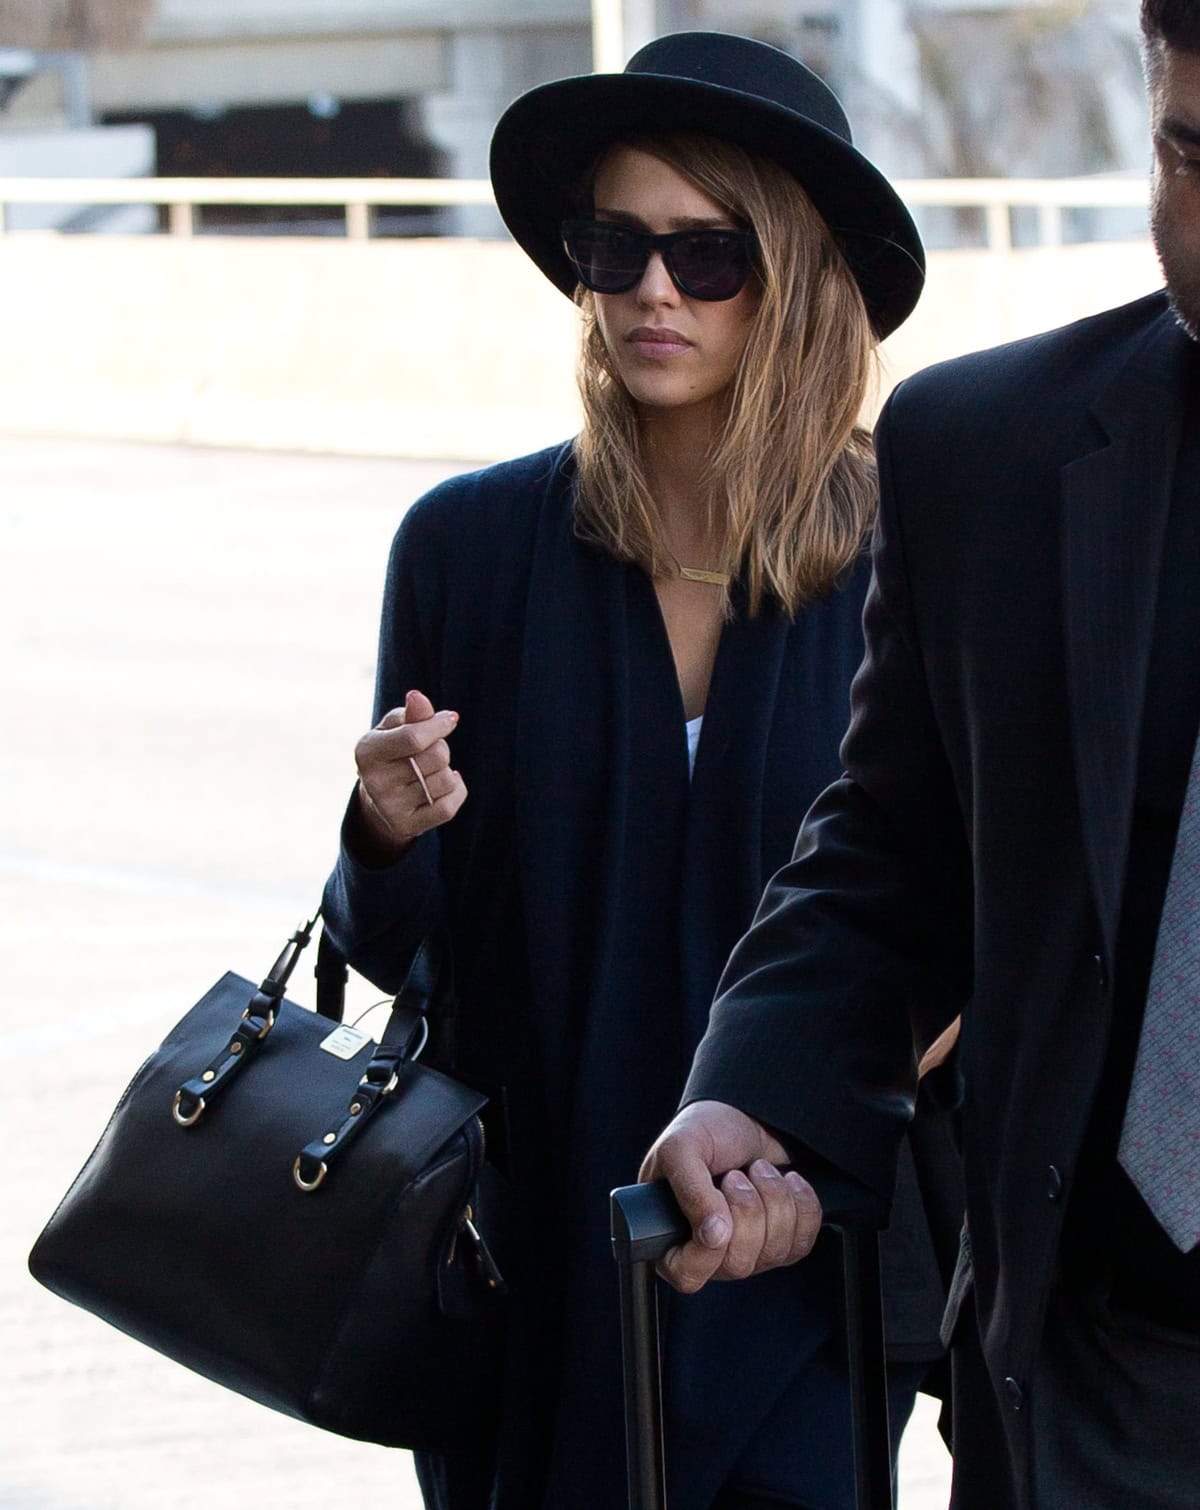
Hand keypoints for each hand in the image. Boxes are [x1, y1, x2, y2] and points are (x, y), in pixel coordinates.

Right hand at [351, 690, 466, 862]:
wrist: (378, 798)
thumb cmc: (393, 751)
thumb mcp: (396, 727)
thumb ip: (411, 713)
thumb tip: (418, 697)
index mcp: (367, 750)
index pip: (413, 737)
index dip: (438, 725)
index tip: (450, 719)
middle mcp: (374, 782)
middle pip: (436, 757)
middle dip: (442, 748)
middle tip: (429, 751)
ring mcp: (390, 807)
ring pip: (445, 780)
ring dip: (447, 770)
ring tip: (431, 770)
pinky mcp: (406, 826)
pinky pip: (448, 807)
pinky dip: (456, 791)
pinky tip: (446, 785)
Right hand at [639, 1100, 821, 1293]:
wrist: (745, 1115)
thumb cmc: (705, 1131)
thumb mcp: (681, 1147)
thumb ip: (689, 1189)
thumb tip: (712, 1235)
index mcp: (673, 1237)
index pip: (689, 1274)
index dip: (709, 1248)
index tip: (719, 1206)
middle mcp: (710, 1253)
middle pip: (739, 1264)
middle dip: (747, 1210)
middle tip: (736, 1176)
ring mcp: (749, 1251)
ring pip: (774, 1253)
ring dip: (774, 1200)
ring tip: (757, 1171)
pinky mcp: (782, 1242)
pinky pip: (802, 1242)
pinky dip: (801, 1204)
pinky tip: (785, 1180)